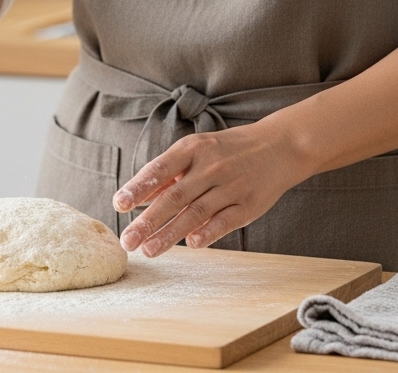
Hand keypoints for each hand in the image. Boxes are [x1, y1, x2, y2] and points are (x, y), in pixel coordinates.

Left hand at [112, 119, 311, 256]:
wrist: (278, 146)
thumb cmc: (226, 151)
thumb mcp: (195, 151)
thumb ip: (167, 174)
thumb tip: (136, 198)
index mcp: (192, 149)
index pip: (160, 169)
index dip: (139, 187)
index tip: (120, 204)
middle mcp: (210, 167)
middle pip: (174, 197)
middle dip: (148, 221)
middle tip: (127, 241)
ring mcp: (231, 186)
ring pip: (196, 213)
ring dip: (170, 234)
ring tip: (149, 251)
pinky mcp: (248, 205)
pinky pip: (225, 221)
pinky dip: (208, 233)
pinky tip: (191, 244)